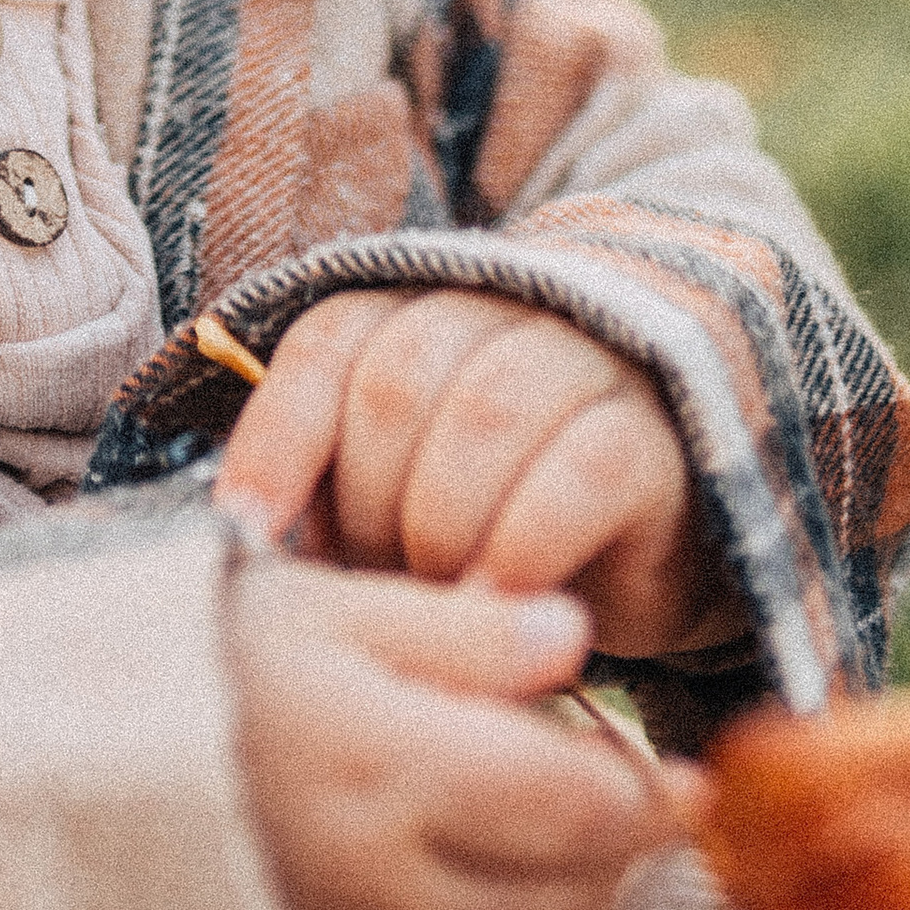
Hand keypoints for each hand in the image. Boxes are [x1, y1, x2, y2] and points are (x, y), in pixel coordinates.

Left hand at [211, 290, 740, 659]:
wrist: (662, 509)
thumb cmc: (499, 513)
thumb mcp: (400, 495)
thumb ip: (331, 490)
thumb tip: (247, 539)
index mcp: (417, 313)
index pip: (327, 345)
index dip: (277, 437)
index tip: (247, 529)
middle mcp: (498, 317)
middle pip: (395, 384)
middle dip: (367, 501)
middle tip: (377, 579)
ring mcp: (585, 365)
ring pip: (482, 416)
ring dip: (441, 525)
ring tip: (438, 593)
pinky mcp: (655, 439)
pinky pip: (579, 472)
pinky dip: (522, 545)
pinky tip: (501, 597)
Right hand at [226, 560, 702, 909]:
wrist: (38, 781)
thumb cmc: (180, 666)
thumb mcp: (310, 602)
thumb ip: (451, 627)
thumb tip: (575, 638)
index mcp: (388, 767)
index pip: (580, 808)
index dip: (655, 795)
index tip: (696, 776)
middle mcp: (384, 887)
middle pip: (571, 895)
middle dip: (621, 850)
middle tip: (623, 794)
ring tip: (563, 845)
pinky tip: (486, 904)